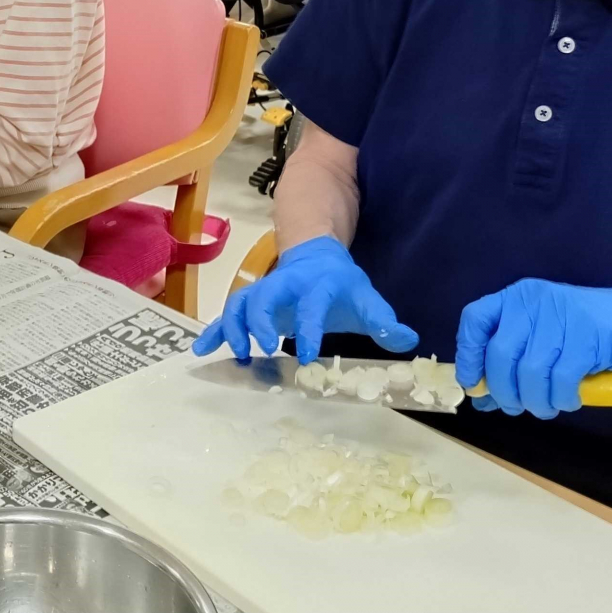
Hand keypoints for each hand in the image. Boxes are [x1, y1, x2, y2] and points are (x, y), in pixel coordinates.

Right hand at [190, 235, 418, 363]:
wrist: (315, 257)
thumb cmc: (342, 285)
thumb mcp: (366, 298)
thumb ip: (384, 321)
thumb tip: (409, 341)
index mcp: (316, 284)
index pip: (312, 304)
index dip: (310, 328)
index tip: (308, 355)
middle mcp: (284, 284)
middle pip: (264, 296)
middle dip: (259, 321)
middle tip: (262, 348)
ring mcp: (263, 291)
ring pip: (239, 302)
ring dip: (233, 327)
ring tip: (236, 355)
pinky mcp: (249, 301)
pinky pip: (227, 314)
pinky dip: (214, 332)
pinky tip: (202, 351)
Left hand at [454, 280, 611, 418]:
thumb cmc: (592, 334)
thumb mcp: (546, 340)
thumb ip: (513, 363)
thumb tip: (481, 397)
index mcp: (518, 297)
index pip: (474, 320)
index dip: (468, 356)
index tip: (474, 384)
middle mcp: (533, 301)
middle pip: (499, 355)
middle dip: (505, 391)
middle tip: (518, 407)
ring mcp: (560, 316)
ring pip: (529, 372)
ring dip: (536, 401)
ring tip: (548, 406)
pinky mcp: (587, 336)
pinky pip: (560, 380)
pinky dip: (562, 398)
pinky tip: (570, 400)